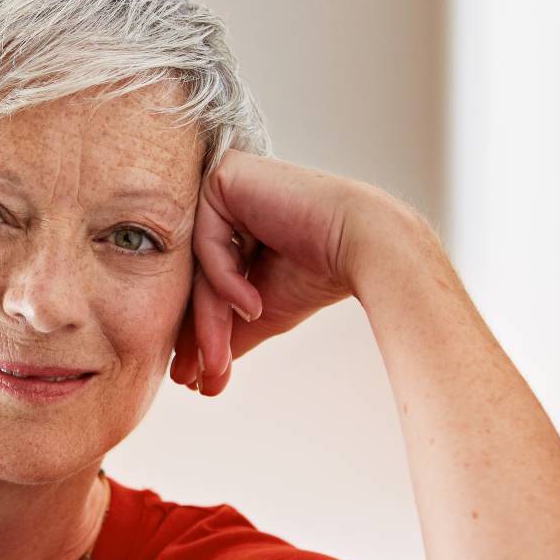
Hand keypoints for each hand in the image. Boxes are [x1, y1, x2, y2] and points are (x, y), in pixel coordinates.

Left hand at [167, 150, 428, 396]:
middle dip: (198, 335)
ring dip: (209, 321)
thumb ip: (224, 331)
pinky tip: (252, 306)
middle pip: (194, 278)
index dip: (198, 332)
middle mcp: (220, 199)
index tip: (194, 380)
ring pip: (197, 268)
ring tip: (218, 362)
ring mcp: (220, 184)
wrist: (365, 248)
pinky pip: (206, 243)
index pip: (199, 283)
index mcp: (229, 223)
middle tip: (196, 382)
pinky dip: (225, 281)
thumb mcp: (259, 311)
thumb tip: (194, 376)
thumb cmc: (318, 274)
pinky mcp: (223, 177)